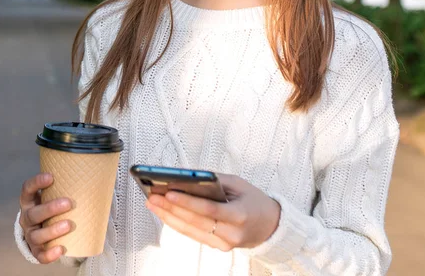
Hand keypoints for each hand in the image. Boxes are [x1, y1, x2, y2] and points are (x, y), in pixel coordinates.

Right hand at [19, 173, 73, 263]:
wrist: (45, 228)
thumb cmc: (54, 204)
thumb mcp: (56, 193)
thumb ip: (68, 184)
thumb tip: (97, 169)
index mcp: (31, 200)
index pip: (27, 189)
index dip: (36, 183)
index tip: (51, 177)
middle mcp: (27, 217)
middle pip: (34, 214)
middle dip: (50, 208)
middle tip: (68, 203)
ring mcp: (30, 234)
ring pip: (36, 235)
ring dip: (52, 230)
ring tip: (69, 224)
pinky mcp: (36, 250)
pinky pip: (40, 254)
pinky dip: (49, 254)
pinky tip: (61, 249)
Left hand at [145, 173, 280, 251]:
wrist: (271, 226)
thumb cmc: (255, 200)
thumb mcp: (239, 184)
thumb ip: (215, 181)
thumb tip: (189, 178)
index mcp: (239, 215)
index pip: (208, 210)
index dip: (187, 202)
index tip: (169, 193)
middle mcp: (231, 234)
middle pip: (195, 222)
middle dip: (171, 209)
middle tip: (153, 197)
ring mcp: (224, 244)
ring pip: (191, 231)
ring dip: (169, 218)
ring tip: (153, 204)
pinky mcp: (218, 247)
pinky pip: (194, 235)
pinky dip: (178, 224)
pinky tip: (166, 214)